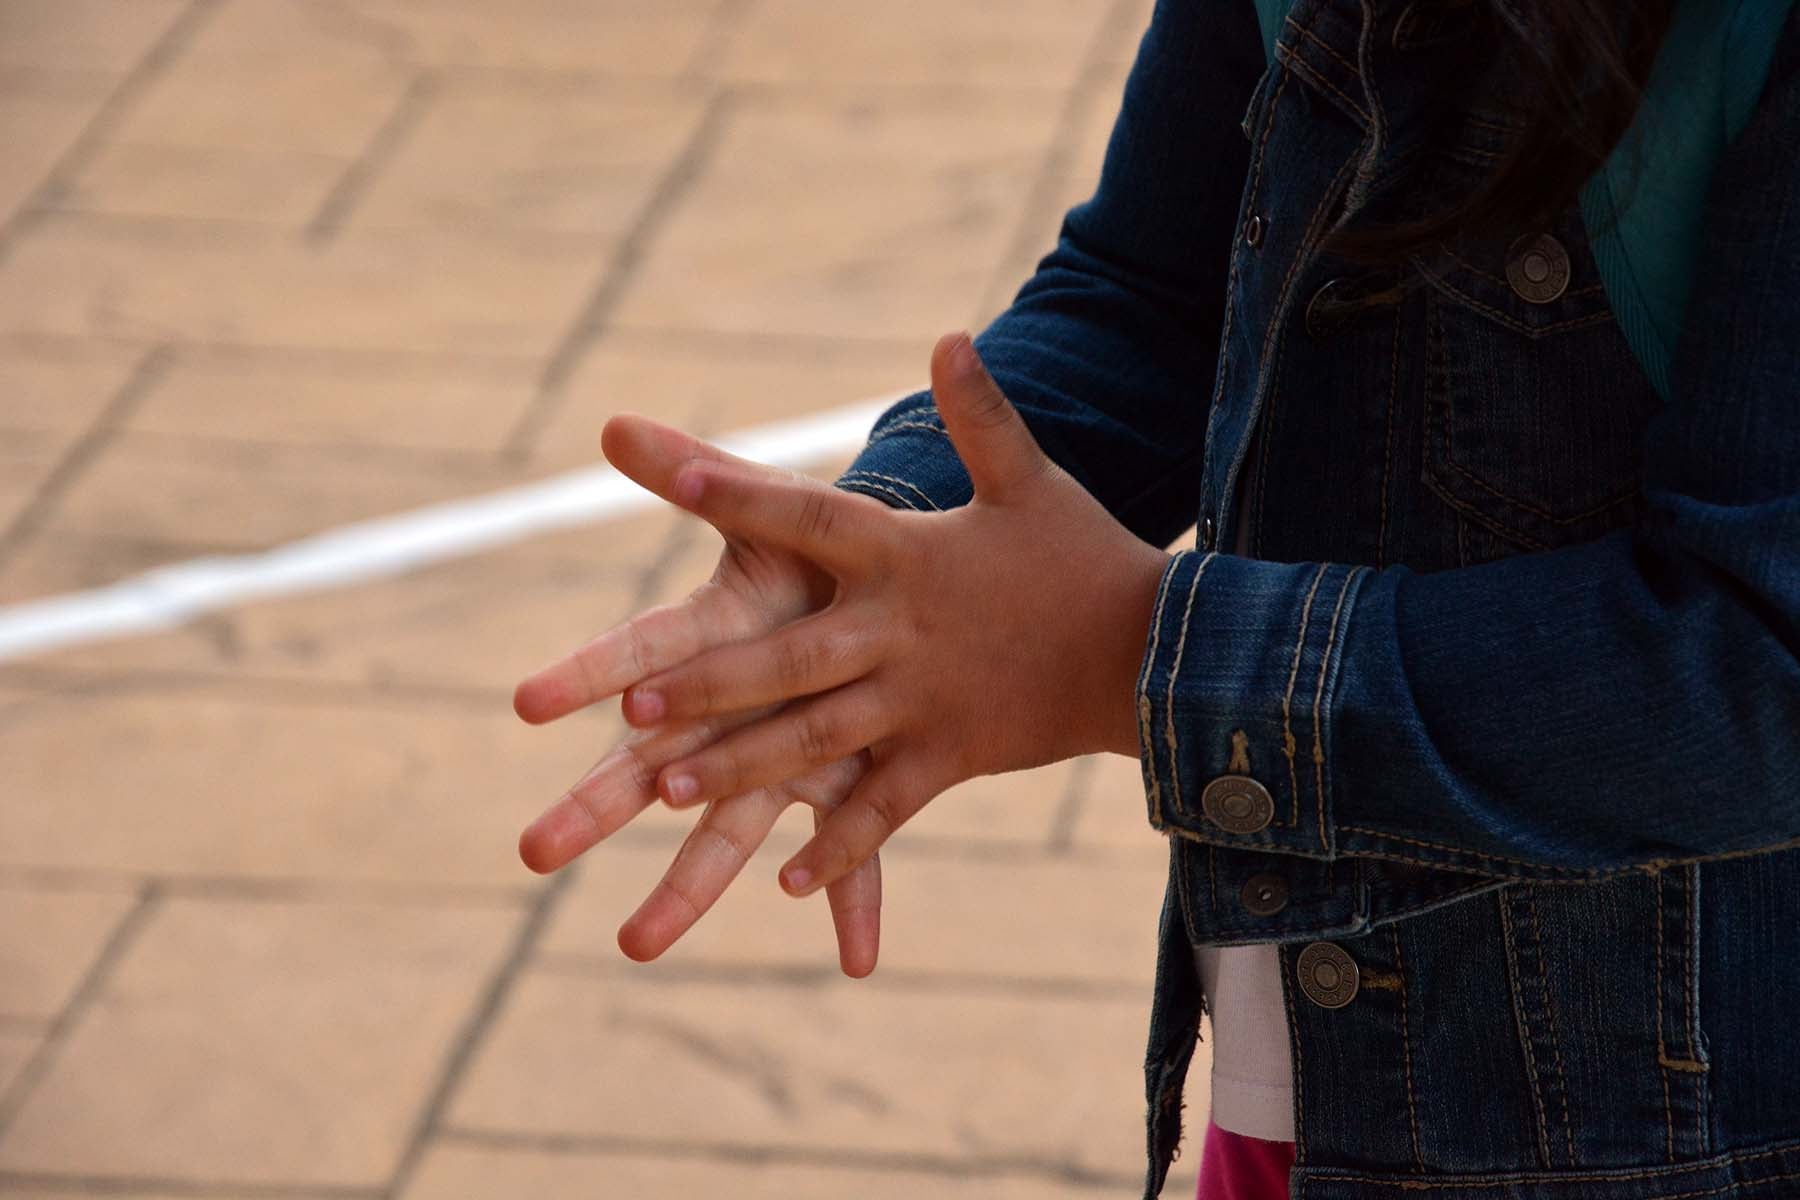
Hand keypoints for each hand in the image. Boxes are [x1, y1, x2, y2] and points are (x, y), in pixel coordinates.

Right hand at [512, 419, 882, 975]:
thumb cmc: (817, 548)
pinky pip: (853, 854)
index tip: (525, 701)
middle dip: (597, 805)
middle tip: (530, 851)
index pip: (641, 655)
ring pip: (728, 832)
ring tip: (635, 949)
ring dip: (688, 889)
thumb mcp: (768, 506)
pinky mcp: (845, 785)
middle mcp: (732, 714)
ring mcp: (784, 758)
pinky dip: (857, 903)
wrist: (892, 588)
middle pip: (655, 766)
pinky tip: (862, 962)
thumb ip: (700, 472)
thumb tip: (611, 424)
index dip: (589, 672)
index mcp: (714, 644)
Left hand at [618, 332, 1168, 898]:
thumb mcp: (1030, 480)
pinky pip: (886, 809)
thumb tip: (951, 335)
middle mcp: (901, 632)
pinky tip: (786, 880)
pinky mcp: (949, 756)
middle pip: (789, 659)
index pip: (811, 517)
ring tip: (669, 792)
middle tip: (633, 709)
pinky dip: (840, 846)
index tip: (674, 476)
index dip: (744, 495)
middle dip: (711, 685)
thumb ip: (980, 415)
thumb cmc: (1081, 558)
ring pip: (817, 739)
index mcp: (908, 556)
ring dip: (743, 766)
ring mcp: (923, 702)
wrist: (1153, 652)